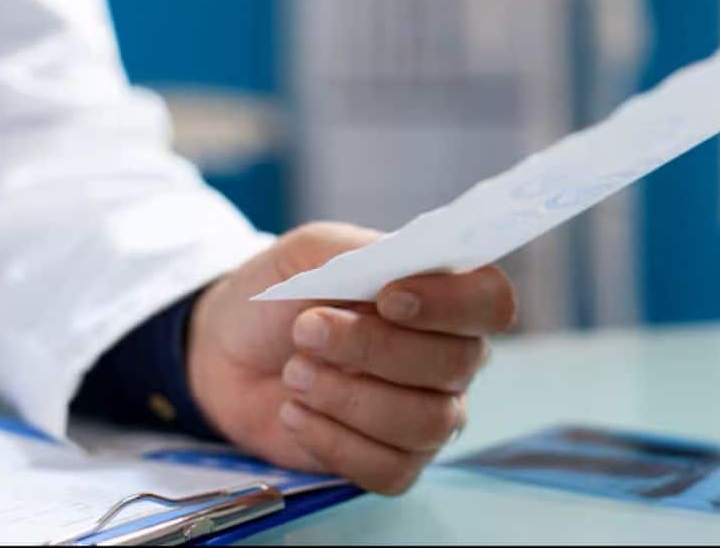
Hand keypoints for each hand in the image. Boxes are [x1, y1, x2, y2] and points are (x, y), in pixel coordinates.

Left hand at [185, 222, 517, 493]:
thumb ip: (355, 250)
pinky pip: (391, 469)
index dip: (450, 304)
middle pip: (455, 364)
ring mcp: (428, 414)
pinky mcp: (393, 462)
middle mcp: (452, 358)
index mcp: (446, 297)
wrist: (228, 351)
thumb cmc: (283, 294)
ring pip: (426, 422)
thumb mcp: (310, 251)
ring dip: (349, 397)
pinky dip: (334, 443)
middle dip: (373, 347)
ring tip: (295, 374)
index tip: (387, 298)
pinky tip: (296, 414)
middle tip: (306, 330)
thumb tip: (393, 266)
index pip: (491, 302)